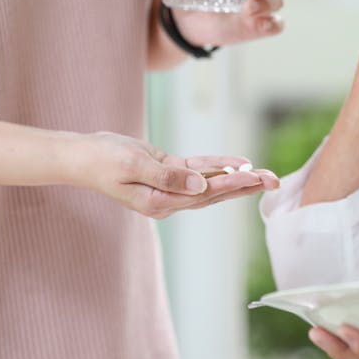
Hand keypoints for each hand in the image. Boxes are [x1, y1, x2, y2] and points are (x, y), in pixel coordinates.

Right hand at [74, 131, 279, 218]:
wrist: (82, 155)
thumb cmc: (103, 160)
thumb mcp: (134, 165)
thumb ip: (168, 177)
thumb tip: (201, 187)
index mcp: (160, 203)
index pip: (205, 195)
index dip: (232, 185)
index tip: (256, 178)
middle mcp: (169, 200)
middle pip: (215, 194)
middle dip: (245, 186)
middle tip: (275, 180)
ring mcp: (169, 188)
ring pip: (211, 183)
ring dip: (237, 178)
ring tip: (265, 174)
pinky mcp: (168, 172)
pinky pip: (198, 170)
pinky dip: (218, 166)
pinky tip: (238, 164)